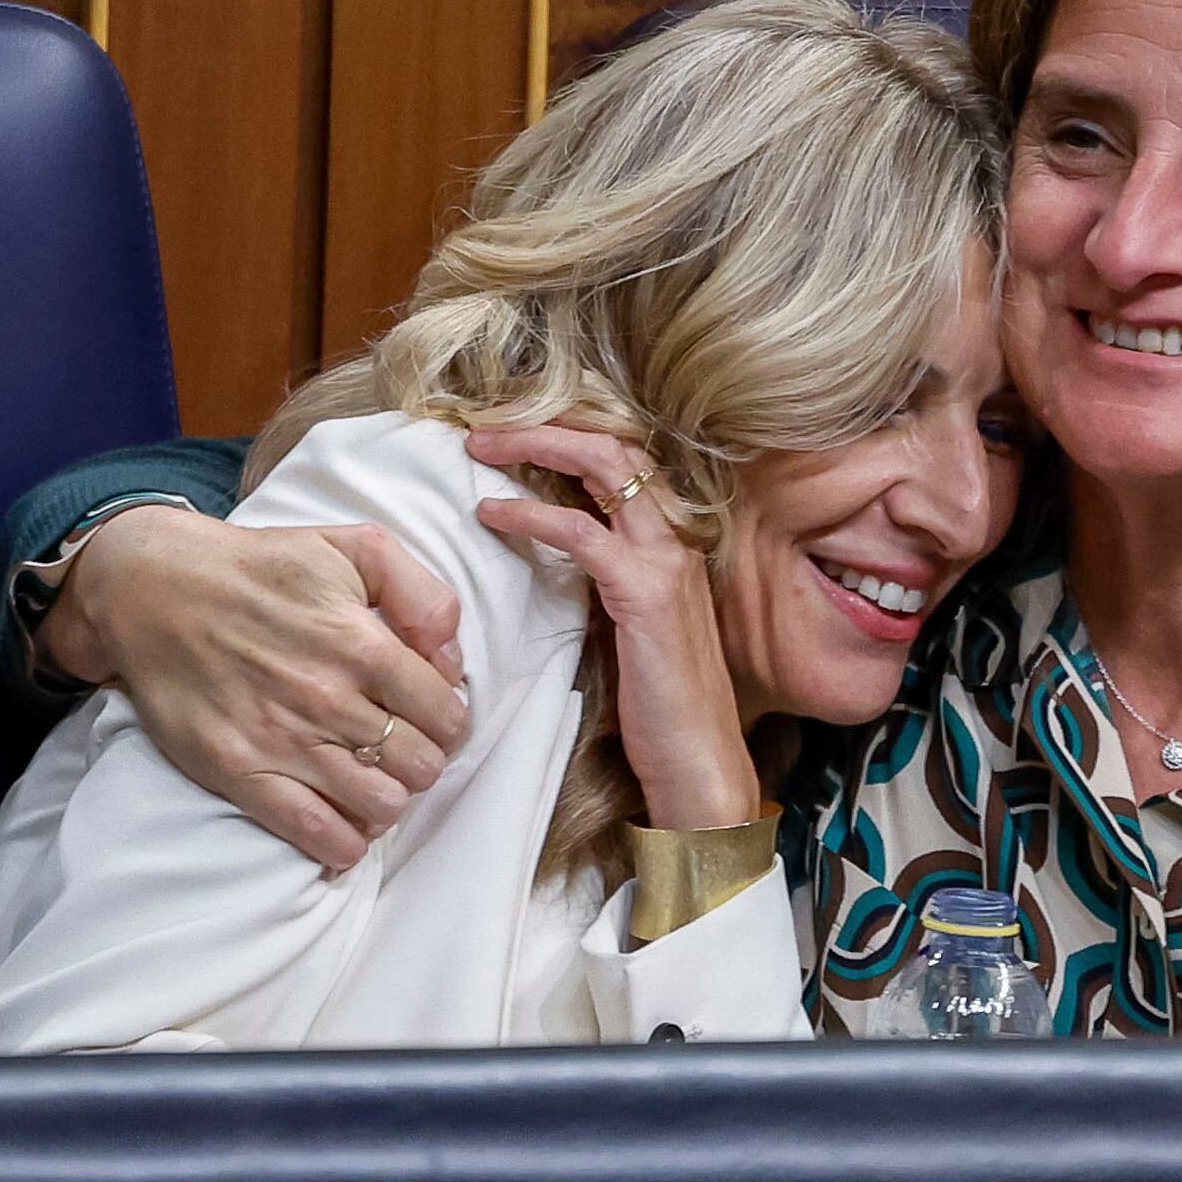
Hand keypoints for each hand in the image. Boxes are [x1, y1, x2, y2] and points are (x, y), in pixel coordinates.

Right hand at [37, 504, 470, 869]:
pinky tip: (345, 825)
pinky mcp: (240, 772)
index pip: (446, 714)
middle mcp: (328, 698)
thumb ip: (422, 594)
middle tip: (399, 745)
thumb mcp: (355, 548)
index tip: (429, 715)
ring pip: (381, 805)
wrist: (153, 590)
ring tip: (372, 778)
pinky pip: (317, 835)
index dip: (448, 719)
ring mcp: (283, 740)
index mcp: (363, 643)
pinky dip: (344, 842)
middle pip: (421, 765)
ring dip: (388, 799)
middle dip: (422, 758)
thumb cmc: (260, 567)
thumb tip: (450, 660)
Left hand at [466, 425, 761, 832]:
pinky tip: (492, 513)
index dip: (572, 433)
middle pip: (616, 444)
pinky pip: (582, 532)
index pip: (628, 458)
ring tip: (481, 448)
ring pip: (606, 466)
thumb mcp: (633, 622)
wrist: (700, 757)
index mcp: (672, 541)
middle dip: (548, 424)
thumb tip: (558, 548)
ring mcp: (665, 561)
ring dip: (537, 446)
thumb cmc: (663, 701)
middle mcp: (676, 537)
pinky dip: (532, 514)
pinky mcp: (644, 593)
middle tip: (486, 425)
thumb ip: (607, 578)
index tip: (516, 430)